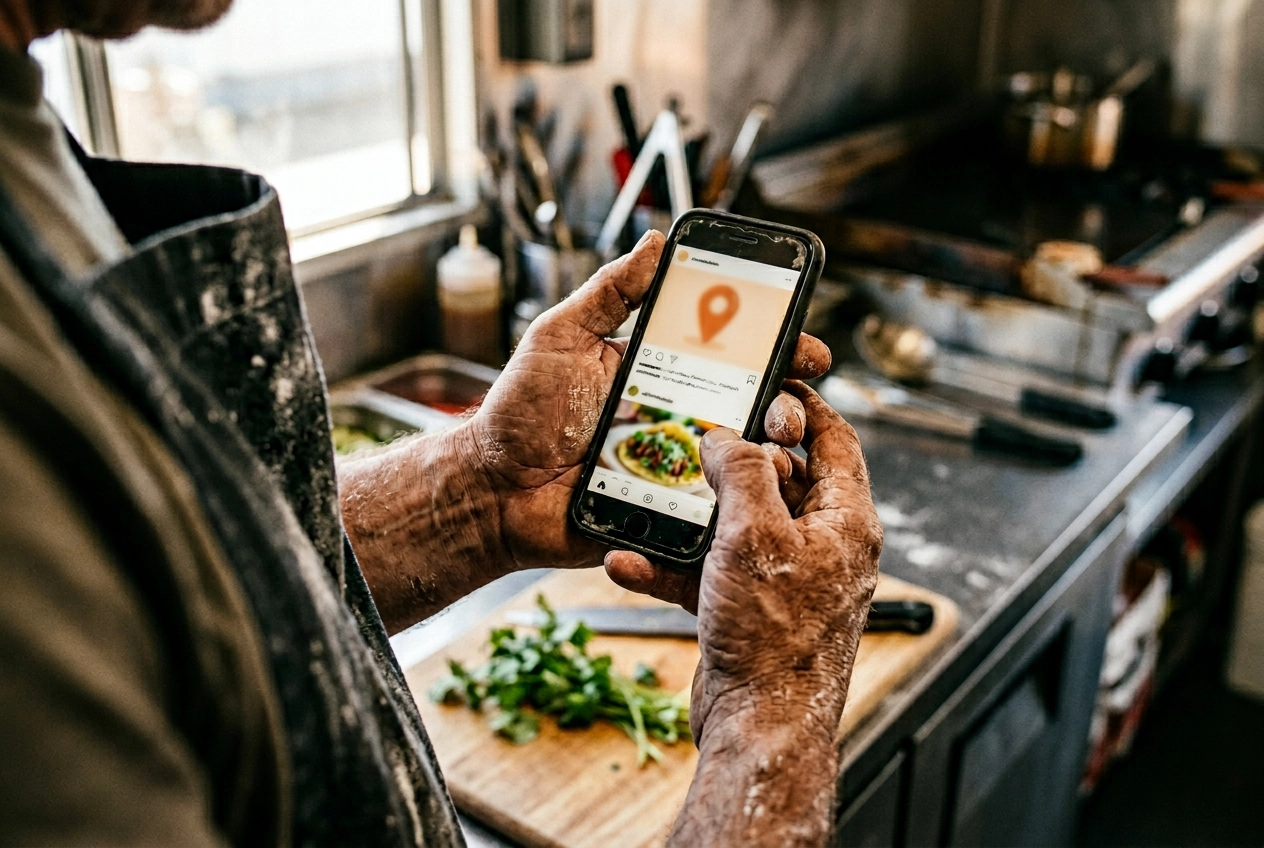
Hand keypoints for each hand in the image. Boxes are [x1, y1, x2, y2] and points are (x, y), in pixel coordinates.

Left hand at [341, 231, 831, 632]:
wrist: (491, 491)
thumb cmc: (518, 414)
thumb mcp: (560, 337)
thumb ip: (608, 293)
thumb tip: (655, 242)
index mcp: (657, 372)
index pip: (729, 356)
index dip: (773, 347)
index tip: (803, 343)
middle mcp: (673, 418)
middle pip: (749, 409)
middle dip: (785, 402)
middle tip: (792, 401)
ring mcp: (673, 468)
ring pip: (741, 462)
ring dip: (769, 452)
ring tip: (774, 444)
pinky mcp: (666, 512)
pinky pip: (712, 509)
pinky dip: (739, 503)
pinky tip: (755, 494)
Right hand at [609, 383, 881, 845]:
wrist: (757, 726)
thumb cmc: (773, 638)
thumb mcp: (754, 534)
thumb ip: (744, 472)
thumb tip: (728, 437)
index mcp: (845, 522)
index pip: (835, 441)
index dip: (803, 405)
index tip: (769, 382)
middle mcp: (823, 547)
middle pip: (781, 479)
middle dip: (733, 458)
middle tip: (695, 432)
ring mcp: (787, 580)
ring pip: (739, 525)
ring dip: (693, 515)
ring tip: (656, 494)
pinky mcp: (752, 610)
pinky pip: (712, 572)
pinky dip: (674, 565)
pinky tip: (631, 563)